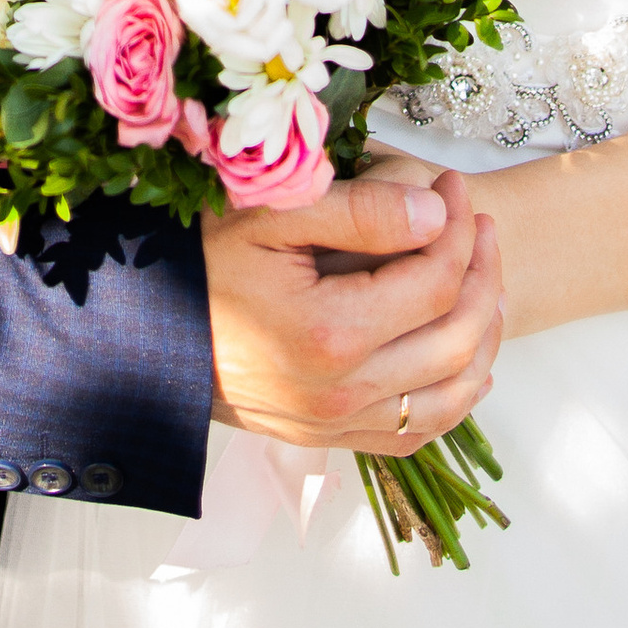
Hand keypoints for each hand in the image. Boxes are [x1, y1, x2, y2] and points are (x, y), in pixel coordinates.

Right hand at [202, 168, 502, 456]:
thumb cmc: (199, 263)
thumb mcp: (269, 216)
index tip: (453, 187)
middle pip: (457, 339)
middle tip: (479, 225)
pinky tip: (465, 360)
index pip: (434, 281)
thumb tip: (435, 214)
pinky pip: (417, 433)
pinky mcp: (329, 439)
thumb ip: (357, 211)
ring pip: (451, 396)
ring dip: (484, 337)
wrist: (144, 334)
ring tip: (484, 282)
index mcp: (329, 334)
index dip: (457, 228)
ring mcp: (337, 424)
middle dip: (483, 274)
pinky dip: (456, 399)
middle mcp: (341, 392)